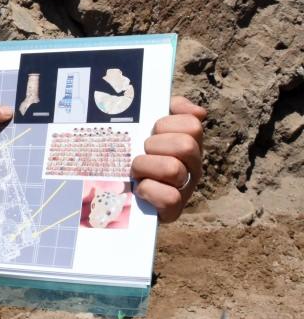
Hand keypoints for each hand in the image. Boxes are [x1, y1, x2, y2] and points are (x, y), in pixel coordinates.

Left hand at [131, 96, 205, 222]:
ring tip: (135, 170)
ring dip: (145, 166)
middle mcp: (192, 166)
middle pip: (185, 146)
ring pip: (173, 169)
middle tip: (142, 151)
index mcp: (189, 142)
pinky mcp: (173, 210)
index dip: (167, 124)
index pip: (192, 124)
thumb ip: (172, 109)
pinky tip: (139, 188)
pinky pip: (169, 198)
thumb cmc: (136, 151)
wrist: (120, 191)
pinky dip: (148, 191)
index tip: (153, 129)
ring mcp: (185, 189)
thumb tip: (197, 111)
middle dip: (155, 145)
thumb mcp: (149, 124)